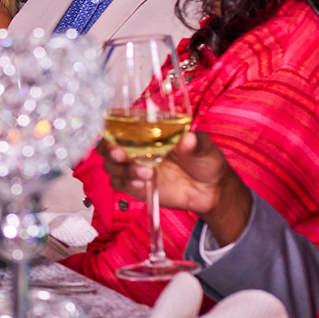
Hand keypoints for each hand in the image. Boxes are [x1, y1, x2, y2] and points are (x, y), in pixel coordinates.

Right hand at [101, 129, 242, 217]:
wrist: (212, 190)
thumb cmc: (205, 161)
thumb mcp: (204, 147)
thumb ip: (196, 143)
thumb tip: (188, 138)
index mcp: (147, 134)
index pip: (119, 127)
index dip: (110, 129)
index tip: (115, 133)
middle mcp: (135, 150)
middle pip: (106, 148)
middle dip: (109, 150)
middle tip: (120, 154)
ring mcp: (134, 169)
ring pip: (111, 168)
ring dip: (124, 170)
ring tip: (148, 173)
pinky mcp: (137, 187)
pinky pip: (121, 185)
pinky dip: (127, 184)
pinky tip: (142, 184)